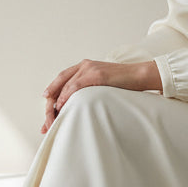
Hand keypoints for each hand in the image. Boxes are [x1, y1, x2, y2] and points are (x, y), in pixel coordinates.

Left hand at [40, 59, 160, 133]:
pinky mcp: (96, 74)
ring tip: (52, 119)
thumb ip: (89, 90)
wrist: (140, 75)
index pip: (62, 80)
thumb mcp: (102, 86)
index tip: (47, 108)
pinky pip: (75, 85)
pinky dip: (66, 97)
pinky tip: (61, 107)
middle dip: (51, 103)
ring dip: (56, 104)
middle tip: (47, 121)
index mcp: (85, 67)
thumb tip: (78, 106)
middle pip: (60, 83)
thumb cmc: (125, 83)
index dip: (52, 94)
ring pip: (65, 86)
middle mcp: (84, 66)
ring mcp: (90, 68)